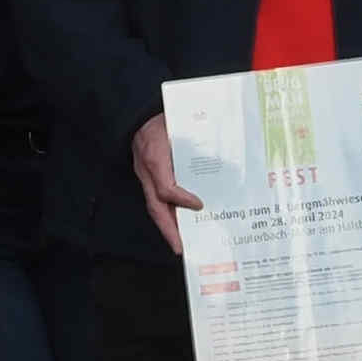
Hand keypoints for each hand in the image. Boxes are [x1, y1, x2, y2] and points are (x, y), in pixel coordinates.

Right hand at [132, 114, 202, 254]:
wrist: (141, 111)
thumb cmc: (164, 117)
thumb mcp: (178, 126)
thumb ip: (195, 144)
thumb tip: (220, 165)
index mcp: (154, 156)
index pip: (165, 187)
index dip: (182, 199)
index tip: (200, 205)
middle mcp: (147, 170)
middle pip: (155, 207)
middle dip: (168, 230)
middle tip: (181, 249)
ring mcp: (146, 174)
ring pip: (155, 206)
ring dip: (169, 226)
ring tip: (183, 242)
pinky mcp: (150, 174)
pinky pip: (158, 198)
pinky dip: (169, 212)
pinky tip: (183, 220)